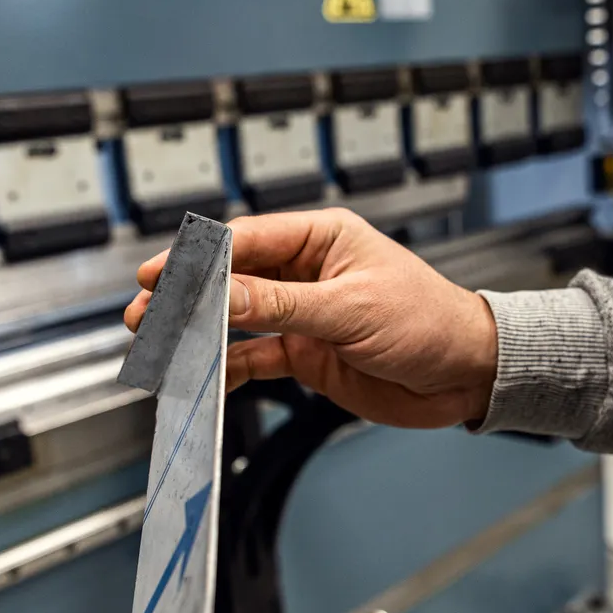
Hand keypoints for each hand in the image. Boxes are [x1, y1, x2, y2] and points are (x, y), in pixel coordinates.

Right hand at [125, 209, 497, 427]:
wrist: (466, 373)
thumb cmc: (429, 322)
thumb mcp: (350, 309)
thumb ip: (280, 303)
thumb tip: (221, 291)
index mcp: (322, 239)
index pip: (245, 240)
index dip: (197, 257)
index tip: (159, 273)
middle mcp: (307, 272)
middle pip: (231, 278)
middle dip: (187, 294)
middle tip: (146, 311)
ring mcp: (304, 315)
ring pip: (237, 318)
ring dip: (200, 330)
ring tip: (160, 342)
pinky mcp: (307, 353)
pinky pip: (255, 356)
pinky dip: (227, 365)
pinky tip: (203, 373)